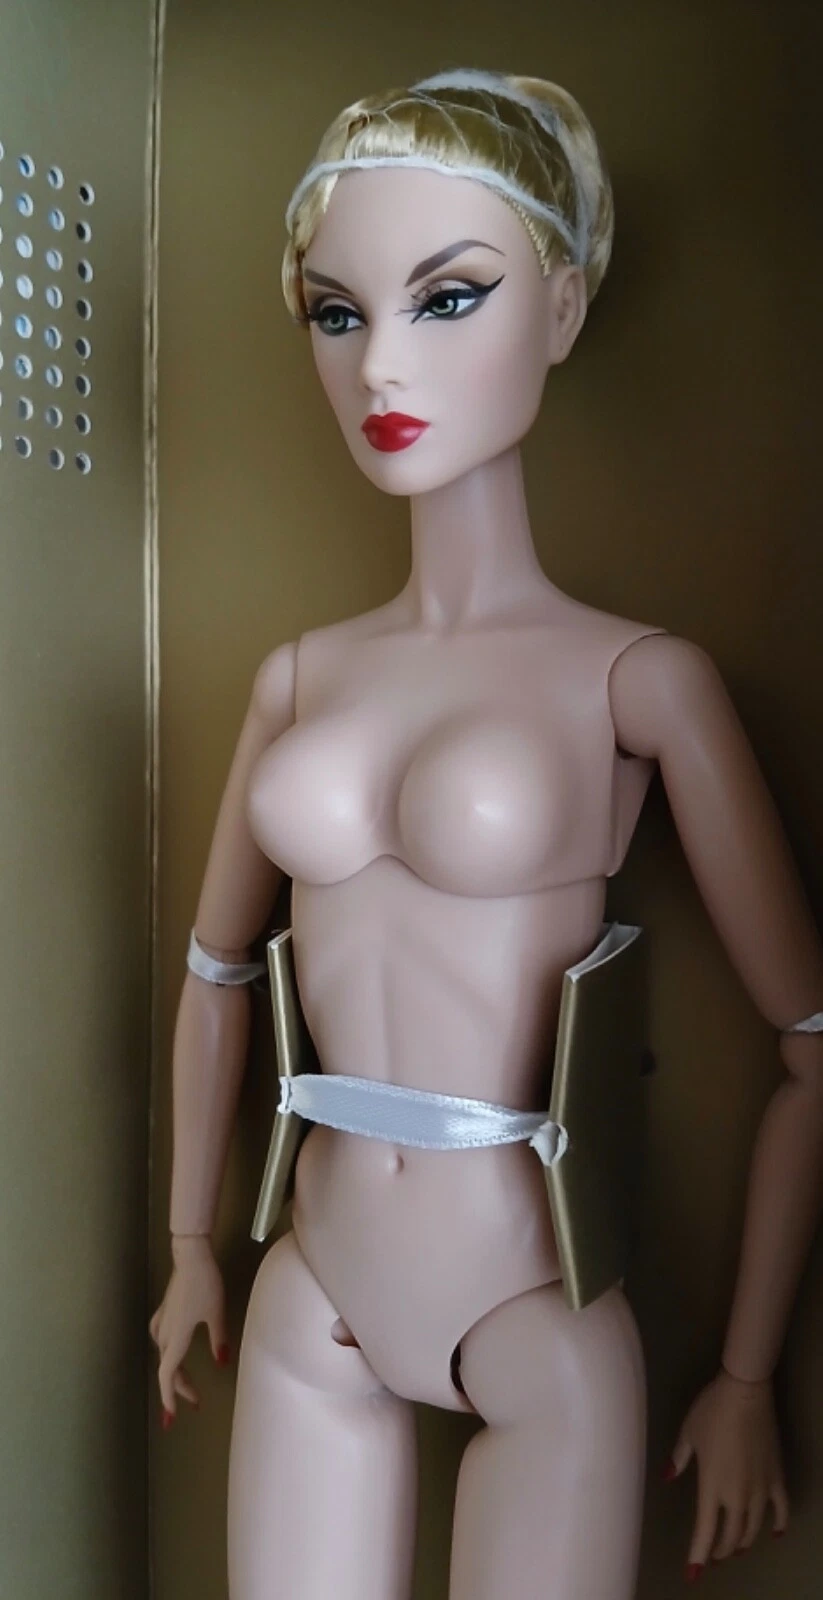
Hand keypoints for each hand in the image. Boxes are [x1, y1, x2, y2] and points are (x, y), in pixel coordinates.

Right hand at [148, 1234, 228, 1422]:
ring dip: (175, 1372)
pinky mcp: (165, 1311)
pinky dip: (169, 1353)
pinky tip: (173, 1350)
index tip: (172, 1417)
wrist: (191, 1256)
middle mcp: (165, 1333)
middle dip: (179, 1389)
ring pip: (165, 1355)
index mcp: (176, 1338)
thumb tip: (221, 1363)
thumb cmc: (205, 1284)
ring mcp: (162, 1321)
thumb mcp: (216, 1313)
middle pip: (168, 1368)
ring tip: (188, 1385)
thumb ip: (218, 1340)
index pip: (168, 1375)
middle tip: (194, 1404)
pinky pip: (162, 1340)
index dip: (169, 1398)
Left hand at [665, 1368, 788, 1579]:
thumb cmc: (711, 1411)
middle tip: (714, 1555)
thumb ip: (679, 1459)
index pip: (704, 1530)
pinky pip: (781, 1508)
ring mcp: (761, 1488)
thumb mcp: (688, 1434)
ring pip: (754, 1528)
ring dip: (744, 1541)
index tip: (693, 1573)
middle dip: (721, 1549)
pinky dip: (779, 1524)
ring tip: (737, 1547)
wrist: (744, 1393)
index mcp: (712, 1487)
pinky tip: (775, 1533)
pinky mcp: (777, 1477)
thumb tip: (668, 1477)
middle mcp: (738, 1495)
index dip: (698, 1554)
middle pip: (731, 1535)